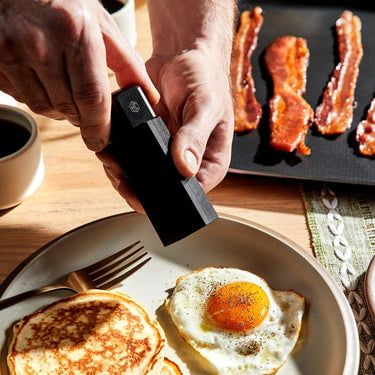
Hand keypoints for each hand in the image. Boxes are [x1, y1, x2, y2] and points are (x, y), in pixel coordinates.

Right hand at [0, 0, 156, 150]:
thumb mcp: (100, 24)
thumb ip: (127, 62)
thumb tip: (148, 96)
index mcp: (74, 32)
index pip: (91, 97)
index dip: (98, 126)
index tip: (100, 140)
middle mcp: (40, 43)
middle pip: (67, 108)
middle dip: (80, 115)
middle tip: (84, 105)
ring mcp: (11, 50)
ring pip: (43, 107)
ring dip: (58, 108)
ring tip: (62, 87)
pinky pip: (20, 97)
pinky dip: (35, 96)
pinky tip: (40, 77)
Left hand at [98, 0, 235, 210]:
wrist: (182, 54)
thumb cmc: (205, 77)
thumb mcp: (206, 105)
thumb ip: (195, 136)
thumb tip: (186, 167)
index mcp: (210, 160)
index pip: (193, 192)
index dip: (169, 198)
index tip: (145, 195)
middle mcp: (188, 160)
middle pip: (164, 188)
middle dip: (140, 188)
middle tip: (121, 176)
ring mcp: (166, 152)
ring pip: (144, 176)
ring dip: (125, 174)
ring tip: (112, 161)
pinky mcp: (148, 140)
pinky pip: (132, 158)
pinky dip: (119, 157)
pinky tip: (111, 150)